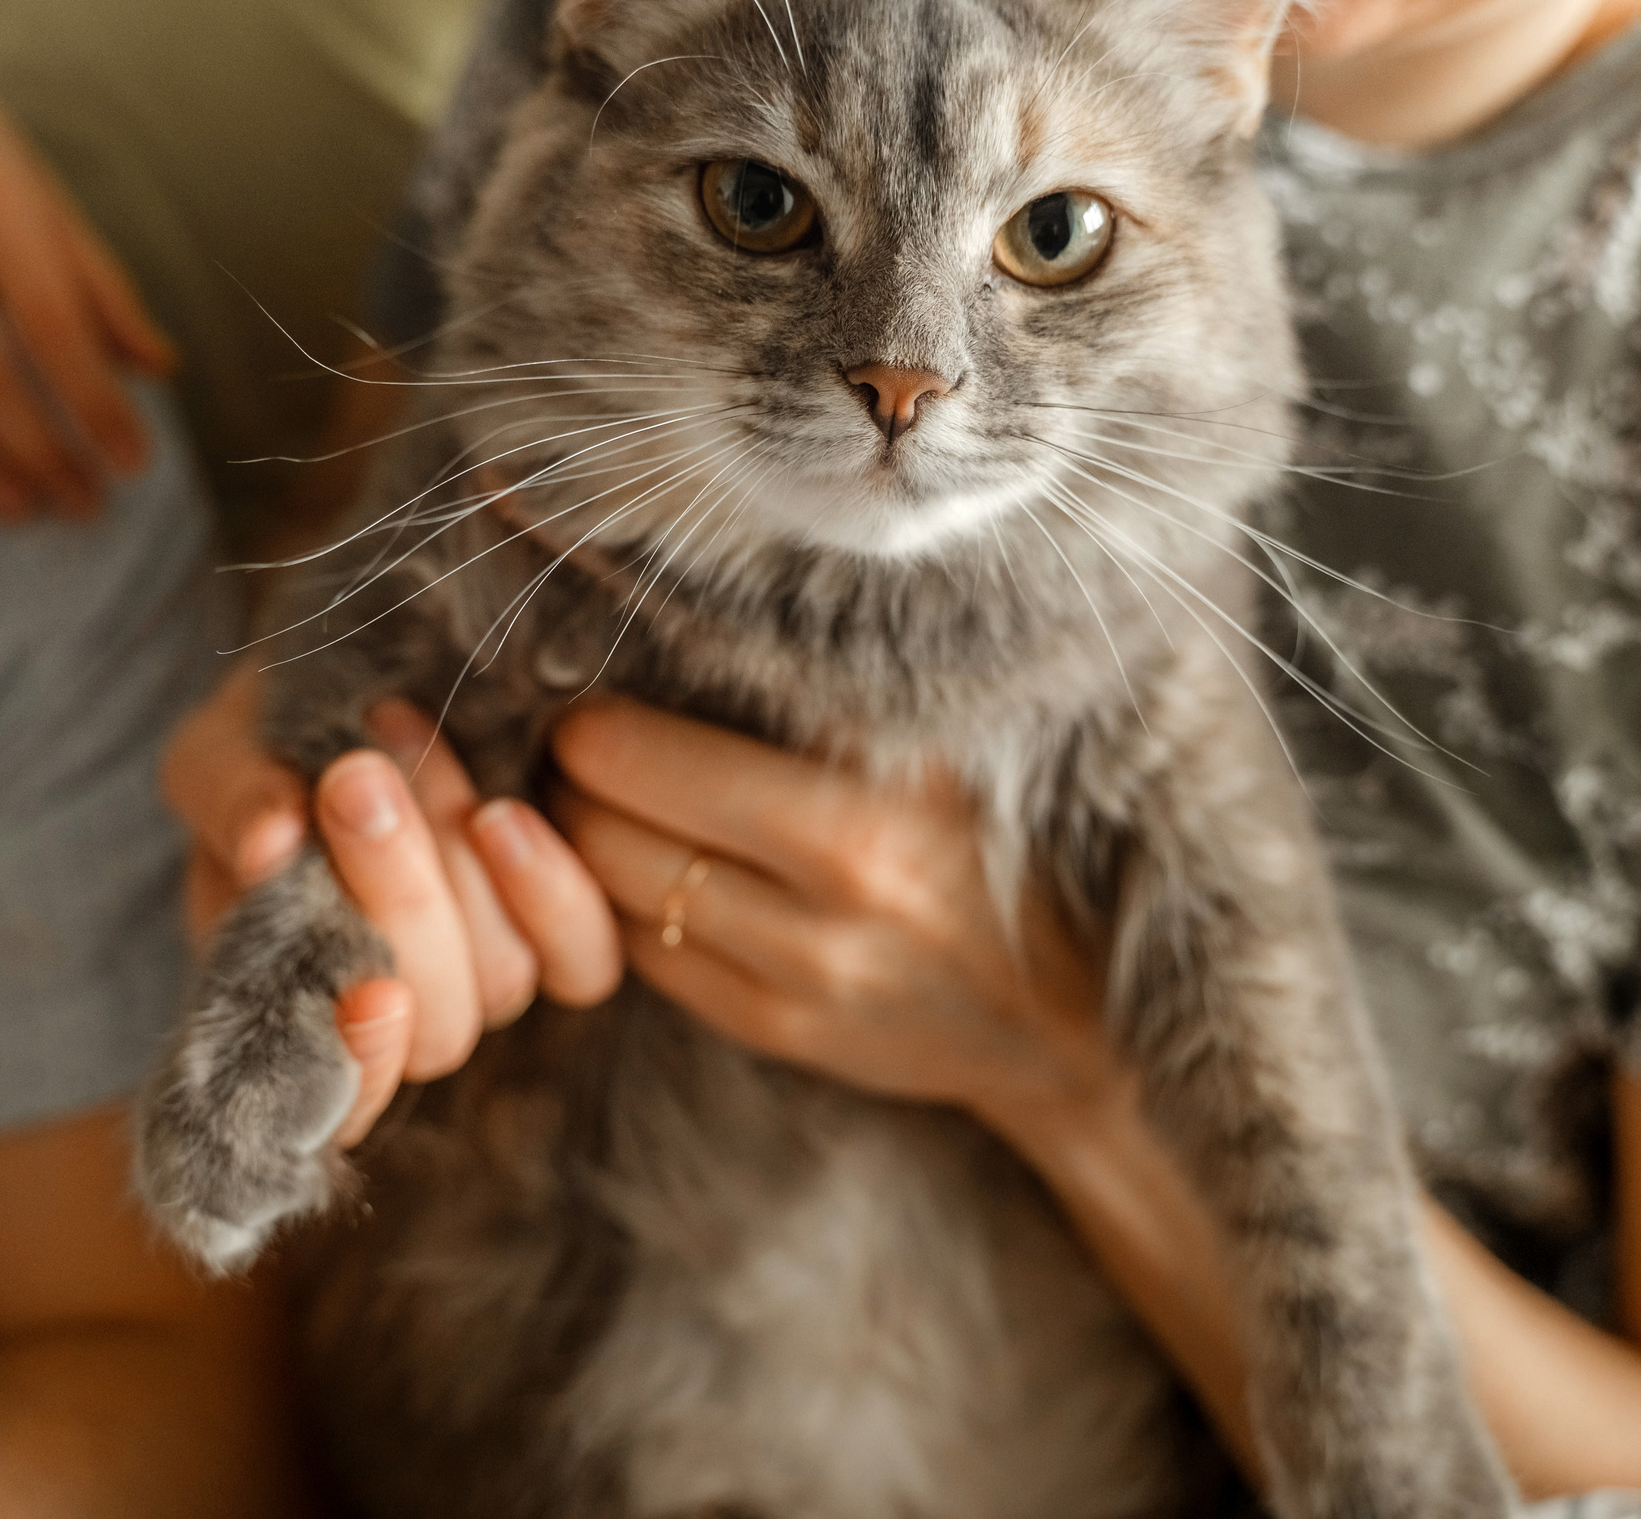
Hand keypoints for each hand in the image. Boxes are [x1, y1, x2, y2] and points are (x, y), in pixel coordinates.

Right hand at [161, 669, 623, 1146]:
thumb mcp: (222, 754)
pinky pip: (581, 959)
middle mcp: (391, 1015)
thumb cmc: (281, 735)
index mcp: (287, 1006)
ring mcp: (479, 974)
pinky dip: (547, 892)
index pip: (336, 1109)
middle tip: (354, 780)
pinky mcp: (556, 934)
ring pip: (500, 983)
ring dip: (453, 867)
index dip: (360, 1067)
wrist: (379, 688)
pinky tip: (502, 817)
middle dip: (399, 906)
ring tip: (401, 742)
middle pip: (434, 1034)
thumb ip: (227, 796)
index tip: (370, 990)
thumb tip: (267, 838)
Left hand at [549, 700, 1125, 1135]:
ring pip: (613, 903)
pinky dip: (621, 912)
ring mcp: (795, 987)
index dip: (595, 724)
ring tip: (589, 802)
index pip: (644, 760)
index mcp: (860, 825)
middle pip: (608, 834)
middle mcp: (821, 917)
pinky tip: (641, 871)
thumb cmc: (1003, 841)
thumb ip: (831, 687)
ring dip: (580, 849)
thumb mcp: (941, 748)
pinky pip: (647, 964)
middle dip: (569, 786)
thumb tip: (694, 606)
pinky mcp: (778, 1033)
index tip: (593, 698)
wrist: (1071, 1012)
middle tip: (572, 747)